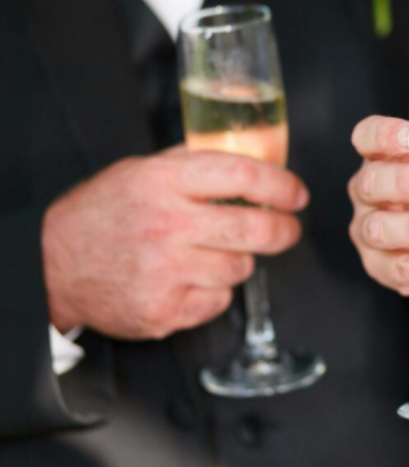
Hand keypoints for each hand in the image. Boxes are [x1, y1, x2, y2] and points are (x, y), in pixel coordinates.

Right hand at [42, 147, 308, 339]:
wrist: (53, 265)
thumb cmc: (102, 214)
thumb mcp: (140, 171)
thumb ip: (192, 163)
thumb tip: (251, 157)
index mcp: (163, 182)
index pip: (243, 175)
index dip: (282, 185)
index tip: (297, 194)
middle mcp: (167, 225)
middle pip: (255, 228)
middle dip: (284, 230)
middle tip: (288, 229)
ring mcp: (166, 271)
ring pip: (241, 268)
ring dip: (238, 261)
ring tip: (209, 254)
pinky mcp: (165, 309)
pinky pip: (219, 301)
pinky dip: (214, 292)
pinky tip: (189, 279)